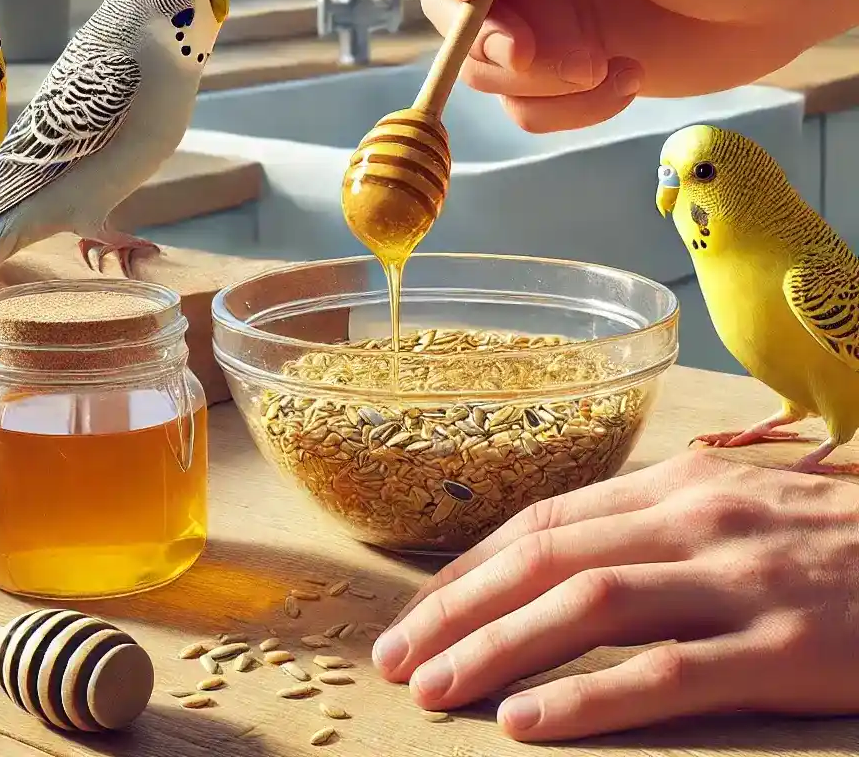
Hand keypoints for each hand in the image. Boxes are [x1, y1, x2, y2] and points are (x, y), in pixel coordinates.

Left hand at [372, 450, 858, 740]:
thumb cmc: (840, 543)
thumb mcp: (741, 511)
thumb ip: (658, 526)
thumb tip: (571, 559)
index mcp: (678, 487)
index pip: (543, 521)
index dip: (472, 566)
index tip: (422, 609)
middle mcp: (693, 519)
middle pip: (543, 557)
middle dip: (457, 606)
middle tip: (397, 656)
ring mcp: (738, 582)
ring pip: (584, 604)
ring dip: (495, 646)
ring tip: (433, 689)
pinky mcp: (785, 651)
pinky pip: (664, 674)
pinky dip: (586, 698)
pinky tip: (526, 724)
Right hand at [395, 0, 853, 131]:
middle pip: (447, 4)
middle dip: (491, 38)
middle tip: (540, 55)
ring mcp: (540, 16)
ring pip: (483, 66)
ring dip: (539, 80)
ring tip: (607, 65)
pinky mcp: (562, 70)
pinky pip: (527, 106)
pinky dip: (570, 109)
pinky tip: (626, 79)